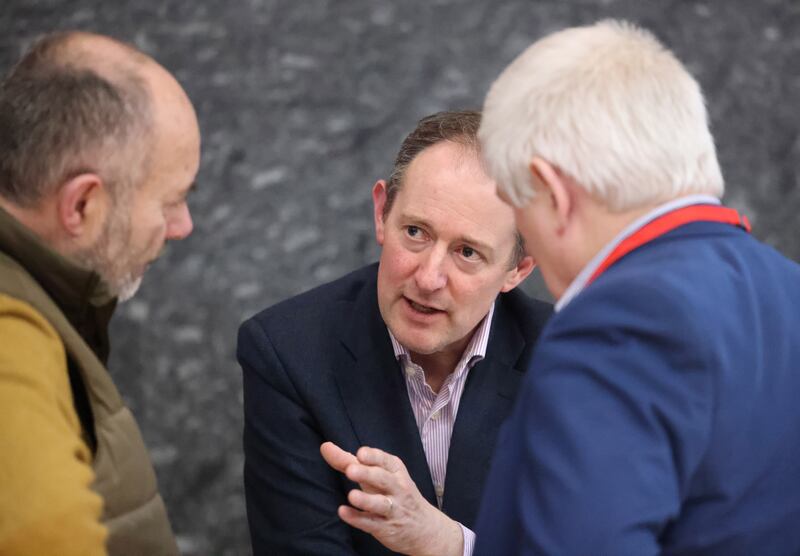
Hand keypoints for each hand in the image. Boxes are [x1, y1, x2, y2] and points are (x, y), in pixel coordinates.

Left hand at [320, 442, 462, 555]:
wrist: (424, 528)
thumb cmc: (395, 493)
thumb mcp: (378, 475)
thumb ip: (350, 461)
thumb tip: (326, 447)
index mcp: (395, 471)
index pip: (386, 461)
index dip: (373, 457)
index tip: (360, 453)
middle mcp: (397, 488)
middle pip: (383, 479)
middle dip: (367, 474)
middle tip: (351, 470)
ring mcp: (393, 509)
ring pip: (380, 503)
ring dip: (366, 499)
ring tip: (351, 495)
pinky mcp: (386, 528)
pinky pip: (371, 523)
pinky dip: (357, 518)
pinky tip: (344, 513)